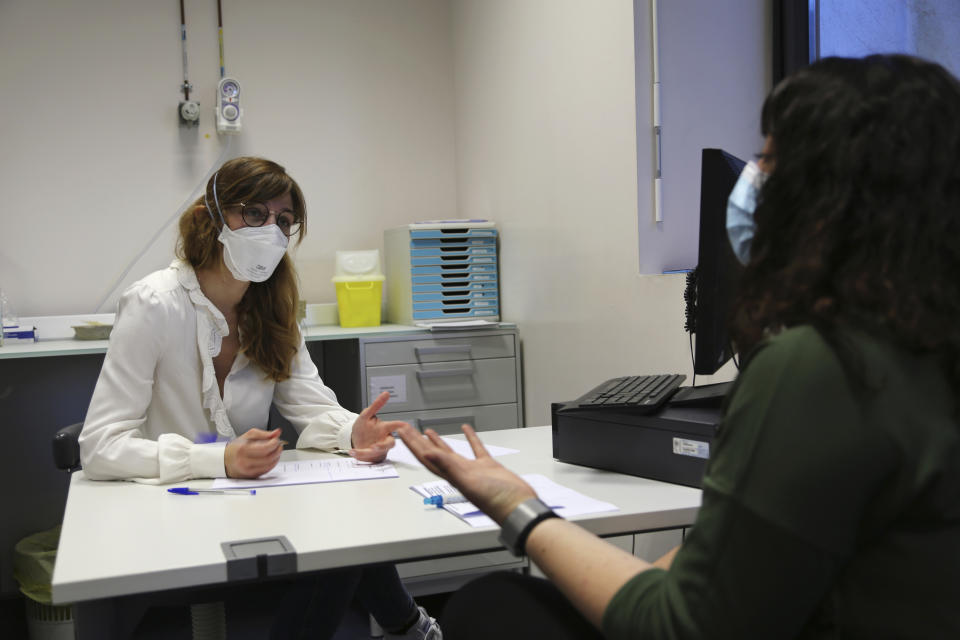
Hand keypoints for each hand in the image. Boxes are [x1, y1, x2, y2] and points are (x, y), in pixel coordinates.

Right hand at [224, 428, 282, 477]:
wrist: (225, 460)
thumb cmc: (236, 447)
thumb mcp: (248, 436)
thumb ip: (264, 433)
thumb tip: (277, 432)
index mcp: (243, 449)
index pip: (265, 448)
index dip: (274, 443)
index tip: (276, 439)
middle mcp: (244, 461)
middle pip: (269, 458)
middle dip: (277, 450)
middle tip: (278, 445)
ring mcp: (248, 471)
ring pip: (269, 465)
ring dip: (276, 457)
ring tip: (276, 451)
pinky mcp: (251, 476)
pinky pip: (267, 471)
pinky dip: (272, 464)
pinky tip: (271, 458)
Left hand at [349, 391, 406, 462]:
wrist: (354, 439)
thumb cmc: (363, 427)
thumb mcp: (366, 414)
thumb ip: (377, 405)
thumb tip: (386, 393)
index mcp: (384, 428)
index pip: (394, 426)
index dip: (400, 426)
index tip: (404, 425)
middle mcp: (383, 439)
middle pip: (390, 444)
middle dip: (383, 446)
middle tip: (375, 447)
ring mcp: (379, 449)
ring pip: (378, 453)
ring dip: (368, 453)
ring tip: (357, 450)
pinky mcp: (373, 457)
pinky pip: (369, 458)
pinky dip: (360, 455)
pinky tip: (353, 452)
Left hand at [395, 423, 535, 523]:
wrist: (518, 505)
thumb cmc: (495, 499)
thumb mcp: (467, 480)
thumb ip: (448, 466)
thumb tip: (427, 453)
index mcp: (450, 474)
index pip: (425, 456)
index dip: (412, 444)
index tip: (401, 431)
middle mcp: (457, 471)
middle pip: (432, 453)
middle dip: (418, 441)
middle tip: (406, 427)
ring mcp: (472, 469)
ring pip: (450, 451)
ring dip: (438, 441)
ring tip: (427, 431)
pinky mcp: (487, 466)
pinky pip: (475, 449)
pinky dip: (470, 438)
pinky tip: (466, 429)